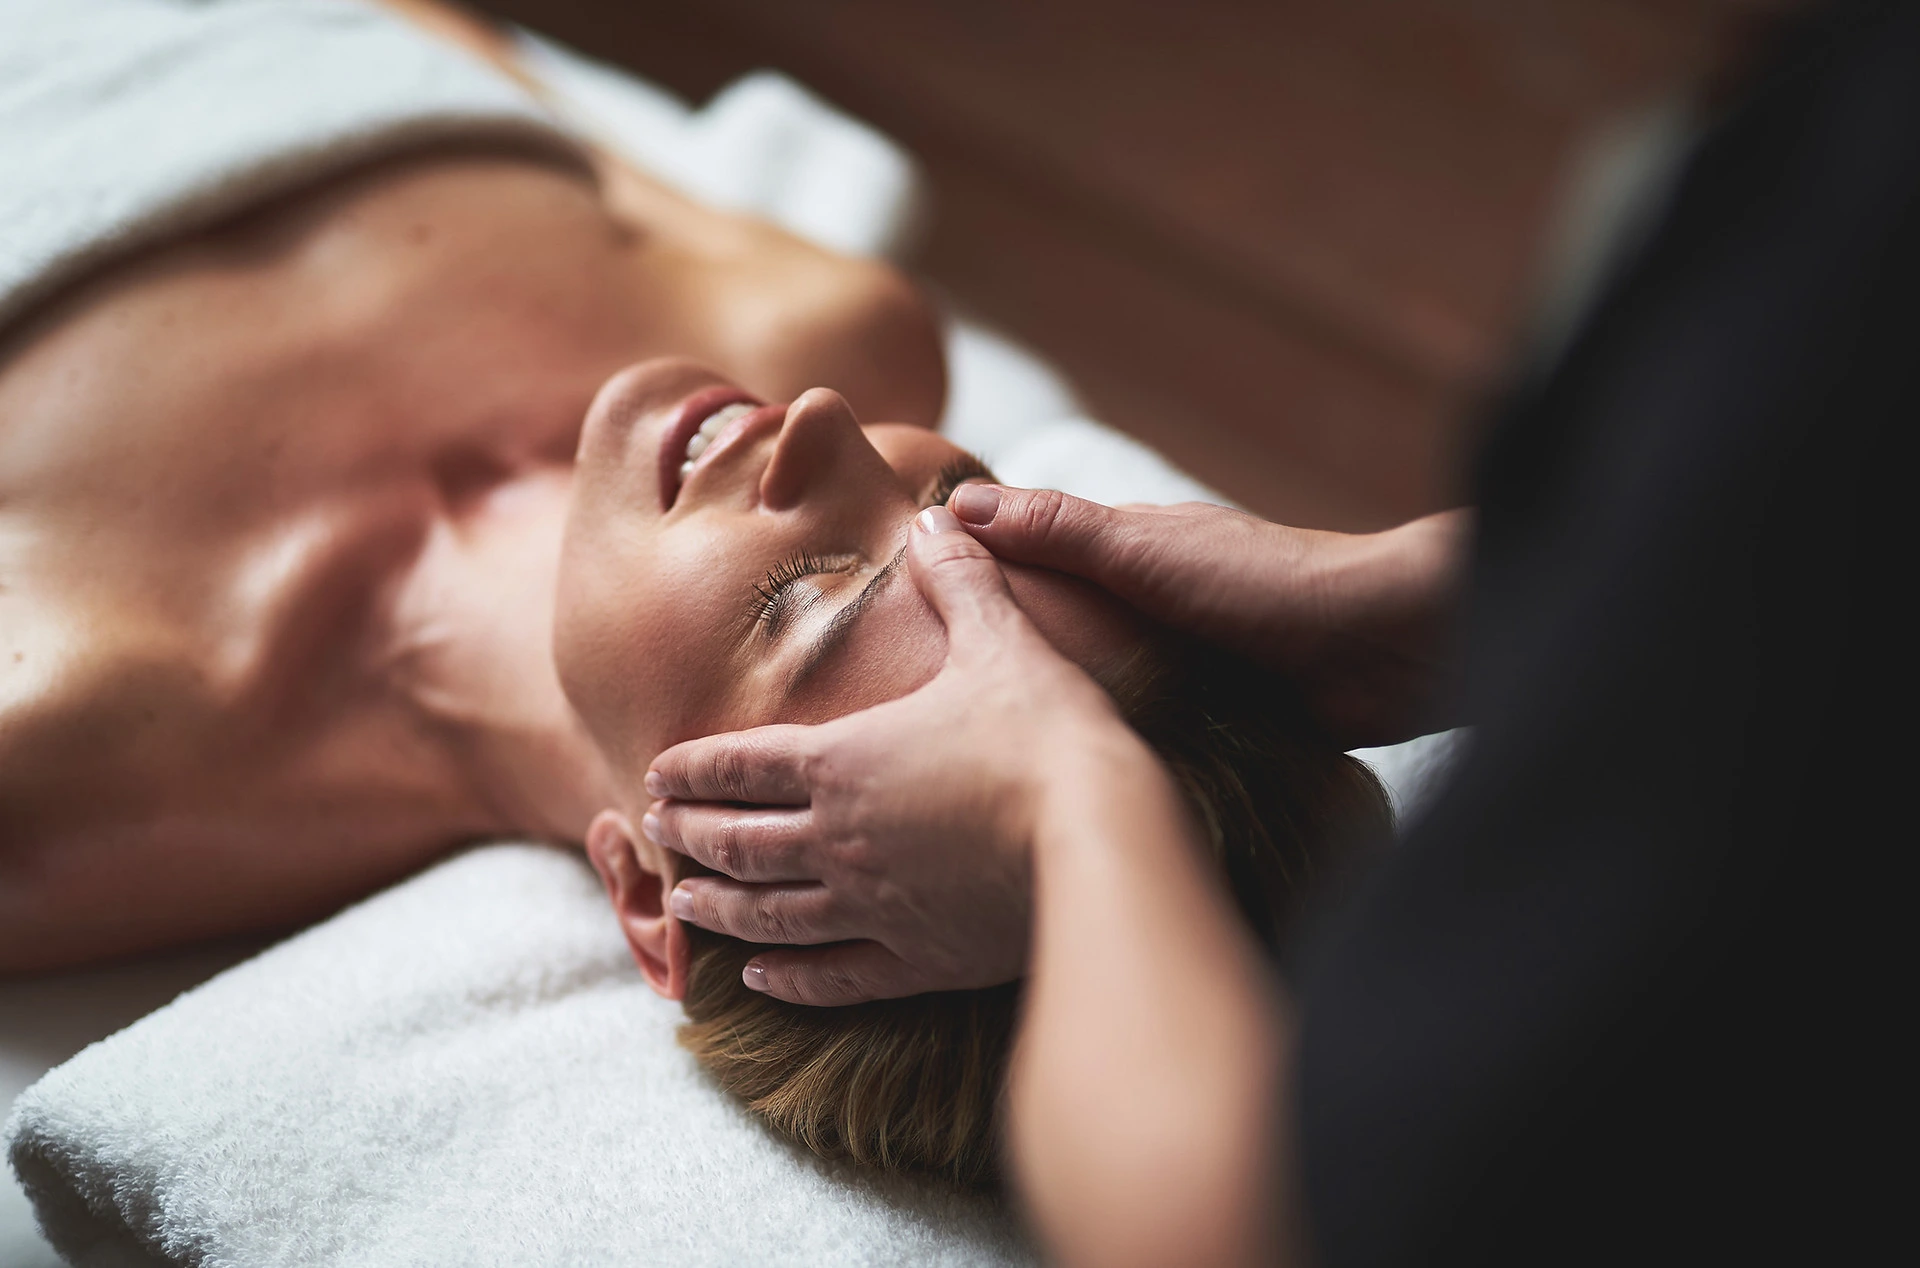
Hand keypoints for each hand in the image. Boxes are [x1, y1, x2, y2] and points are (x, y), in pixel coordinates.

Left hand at [642, 505, 1141, 1005]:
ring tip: (683, 906)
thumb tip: (937, 517)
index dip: (692, 769)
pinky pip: (830, 978)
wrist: (1098, 835)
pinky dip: (787, 981)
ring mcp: (869, 908)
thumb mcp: (1001, 639)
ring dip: (716, 909)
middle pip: (737, 841)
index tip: (654, 774)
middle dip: (688, 834)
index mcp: (842, 760)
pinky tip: (762, 980)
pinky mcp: (914, 962)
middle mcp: (836, 839)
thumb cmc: (1045, 732)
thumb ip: (960, 580)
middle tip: (654, 832)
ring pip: (766, 915)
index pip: (739, 764)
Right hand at [945, 484, 1469, 748]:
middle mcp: (1149, 606)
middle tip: (929, 709)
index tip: (898, 612)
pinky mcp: (1212, 720)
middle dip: (1004, 655)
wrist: (1385, 649)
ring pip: (1097, 683)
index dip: (971, 572)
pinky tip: (1065, 779)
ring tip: (982, 756)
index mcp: (1130, 553)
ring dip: (1055, 707)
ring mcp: (1180, 664)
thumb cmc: (1267, 584)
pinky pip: (1141, 730)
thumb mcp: (1145, 550)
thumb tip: (955, 504)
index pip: (1032, 554)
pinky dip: (1107, 744)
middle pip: (1058, 625)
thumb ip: (1058, 531)